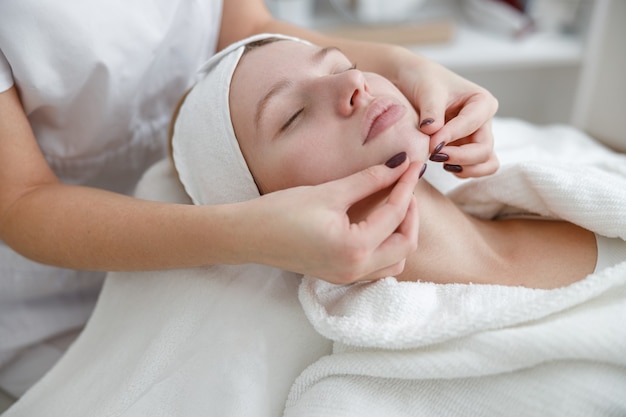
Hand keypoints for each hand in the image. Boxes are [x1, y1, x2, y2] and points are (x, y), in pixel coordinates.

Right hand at [242, 158, 421, 283]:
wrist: (248, 235)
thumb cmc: (281, 211)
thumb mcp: (329, 192)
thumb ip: (368, 180)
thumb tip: (399, 165)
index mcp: (354, 248)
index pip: (394, 215)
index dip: (406, 186)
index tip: (412, 166)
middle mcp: (355, 269)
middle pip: (405, 245)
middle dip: (411, 215)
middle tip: (404, 186)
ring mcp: (347, 277)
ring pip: (395, 262)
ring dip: (401, 235)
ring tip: (393, 206)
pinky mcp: (340, 276)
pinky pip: (378, 268)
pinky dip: (387, 248)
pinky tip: (379, 226)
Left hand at [398, 56, 499, 177]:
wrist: (413, 83)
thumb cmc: (424, 80)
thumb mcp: (427, 90)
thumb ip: (431, 111)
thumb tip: (432, 131)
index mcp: (482, 102)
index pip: (473, 125)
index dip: (451, 136)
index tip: (430, 144)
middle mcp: (483, 122)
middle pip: (484, 150)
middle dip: (461, 157)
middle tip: (434, 156)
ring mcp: (476, 138)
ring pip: (485, 164)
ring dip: (464, 168)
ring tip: (439, 161)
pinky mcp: (465, 150)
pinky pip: (473, 168)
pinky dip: (460, 170)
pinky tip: (440, 162)